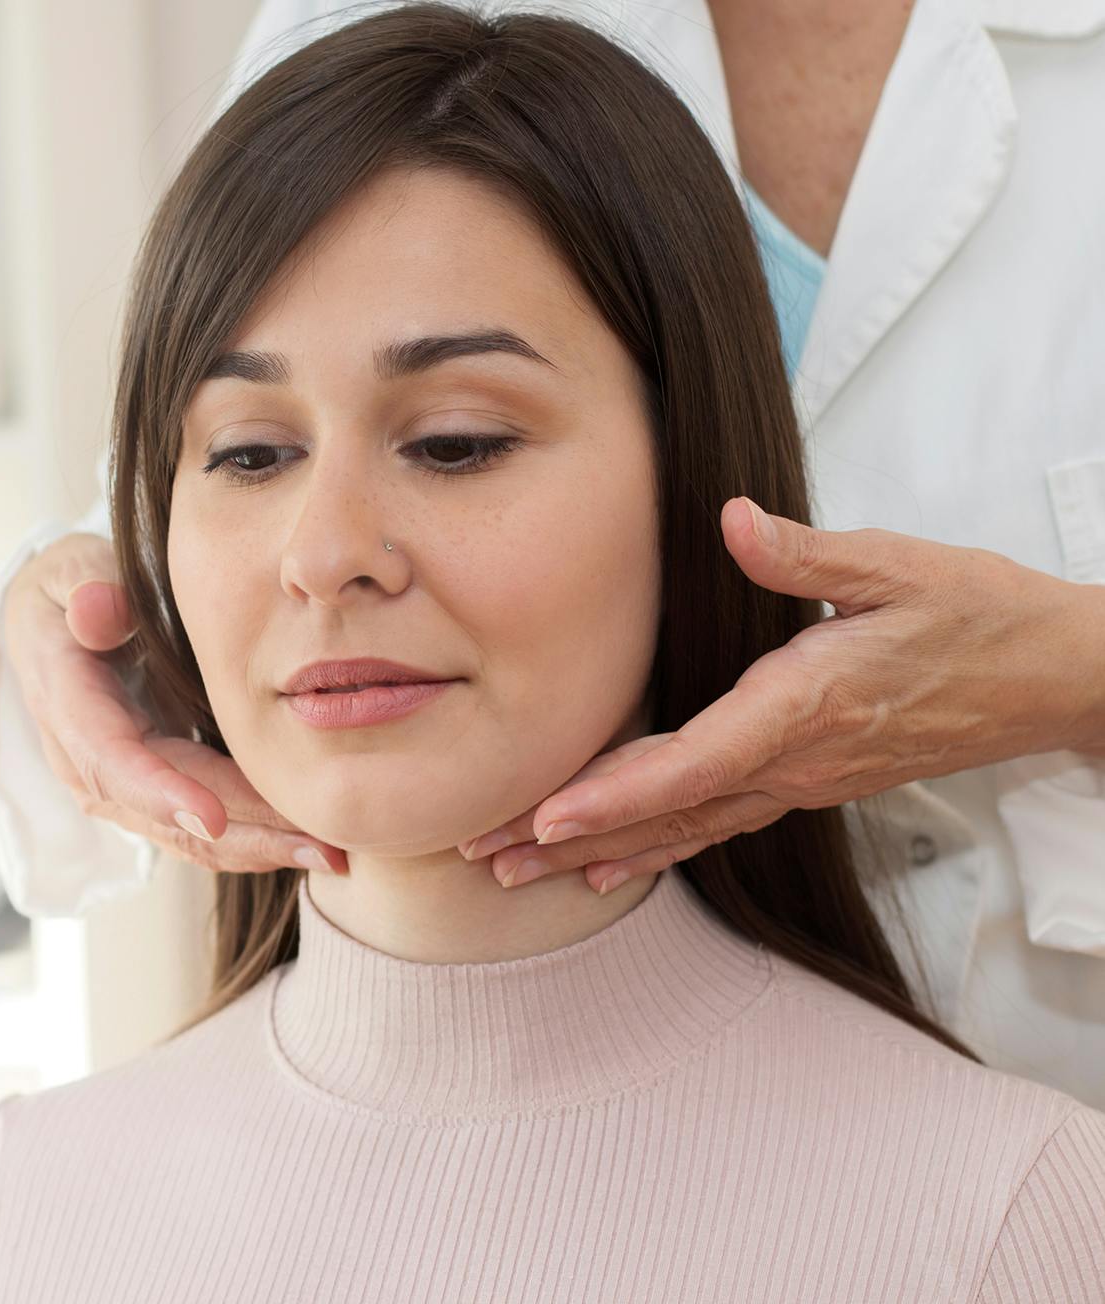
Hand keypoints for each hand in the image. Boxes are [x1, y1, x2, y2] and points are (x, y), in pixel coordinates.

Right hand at [2, 531, 347, 876]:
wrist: (53, 625)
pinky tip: (312, 844)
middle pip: (167, 815)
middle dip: (244, 834)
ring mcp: (123, 789)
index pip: (110, 762)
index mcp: (70, 707)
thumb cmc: (74, 589)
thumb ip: (87, 587)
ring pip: (191, 837)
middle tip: (318, 845)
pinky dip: (258, 839)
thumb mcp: (69, 571)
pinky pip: (205, 832)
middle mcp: (91, 765)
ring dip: (262, 848)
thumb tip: (99, 609)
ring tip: (330, 854)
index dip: (159, 792)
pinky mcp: (154, 795)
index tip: (211, 819)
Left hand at [459, 496, 1095, 894]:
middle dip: (572, 838)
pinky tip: (610, 871)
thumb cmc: (976, 617)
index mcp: (805, 705)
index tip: (547, 819)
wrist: (1046, 678)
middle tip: (486, 854)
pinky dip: (655, 850)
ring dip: (598, 854)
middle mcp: (794, 761)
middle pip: (667, 811)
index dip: (616, 794)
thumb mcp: (899, 567)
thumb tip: (731, 520)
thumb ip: (806, 554)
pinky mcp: (806, 783)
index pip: (695, 762)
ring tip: (518, 873)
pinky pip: (715, 826)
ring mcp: (800, 783)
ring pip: (683, 830)